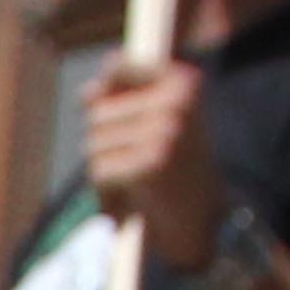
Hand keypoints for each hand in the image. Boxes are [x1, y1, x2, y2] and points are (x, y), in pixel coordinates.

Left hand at [81, 57, 226, 272]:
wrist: (203, 222)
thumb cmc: (173, 171)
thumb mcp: (154, 127)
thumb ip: (121, 102)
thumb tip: (86, 92)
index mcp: (183, 81)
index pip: (115, 67)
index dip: (107, 96)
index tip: (126, 122)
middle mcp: (177, 100)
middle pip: (97, 114)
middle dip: (106, 146)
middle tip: (140, 167)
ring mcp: (165, 130)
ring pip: (93, 145)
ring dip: (105, 173)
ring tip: (138, 184)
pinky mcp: (150, 163)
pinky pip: (99, 172)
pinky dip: (107, 194)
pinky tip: (134, 201)